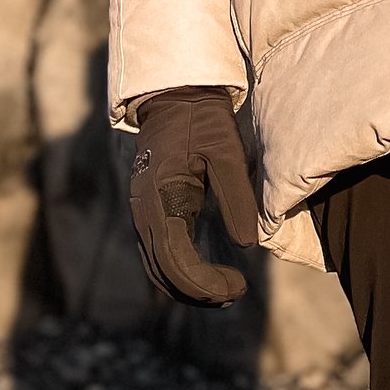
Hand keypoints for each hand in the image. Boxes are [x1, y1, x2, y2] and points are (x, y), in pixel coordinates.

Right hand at [129, 87, 260, 304]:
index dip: (205, 281)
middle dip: (199, 291)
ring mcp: (141, 212)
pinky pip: (157, 252)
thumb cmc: (204, 120)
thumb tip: (248, 244)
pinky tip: (204, 276)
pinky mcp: (148, 210)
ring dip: (187, 286)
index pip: (176, 258)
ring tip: (225, 292)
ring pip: (157, 266)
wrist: (174, 96)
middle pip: (164, 270)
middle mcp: (143, 211)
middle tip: (236, 293)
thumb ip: (237, 196)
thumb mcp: (226, 152)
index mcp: (160, 197)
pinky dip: (177, 271)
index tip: (238, 286)